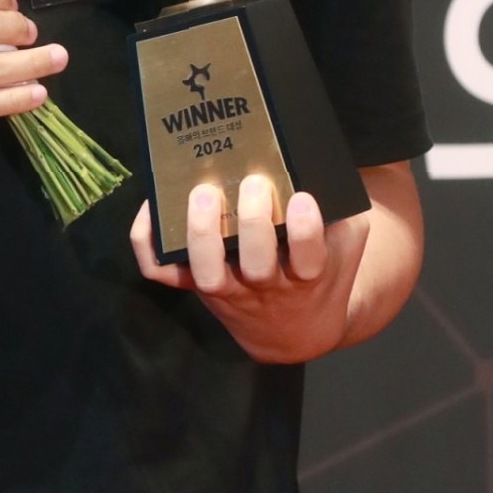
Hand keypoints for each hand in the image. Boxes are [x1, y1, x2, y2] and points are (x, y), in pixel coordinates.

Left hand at [130, 174, 370, 362]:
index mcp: (307, 276)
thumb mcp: (343, 245)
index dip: (305, 231)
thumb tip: (316, 164)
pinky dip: (149, 243)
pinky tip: (151, 205)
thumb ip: (339, 213)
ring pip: (209, 274)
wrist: (296, 329)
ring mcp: (228, 290)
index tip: (301, 199)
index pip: (309, 258)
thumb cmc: (321, 271)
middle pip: (257, 267)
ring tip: (203, 193)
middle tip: (253, 183)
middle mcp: (265, 287)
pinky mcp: (197, 287)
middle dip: (253, 224)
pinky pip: (163, 273)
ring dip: (202, 234)